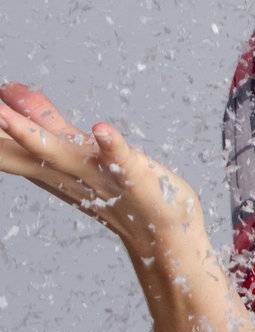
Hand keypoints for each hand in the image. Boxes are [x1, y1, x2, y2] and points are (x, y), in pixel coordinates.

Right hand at [0, 81, 202, 256]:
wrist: (162, 238)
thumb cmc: (116, 190)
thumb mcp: (69, 150)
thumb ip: (41, 121)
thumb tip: (8, 93)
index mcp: (45, 163)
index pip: (1, 143)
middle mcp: (64, 170)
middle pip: (16, 145)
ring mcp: (97, 175)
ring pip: (57, 152)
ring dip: (29, 132)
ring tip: (2, 110)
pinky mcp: (135, 177)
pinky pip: (121, 159)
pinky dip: (112, 145)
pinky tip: (101, 127)